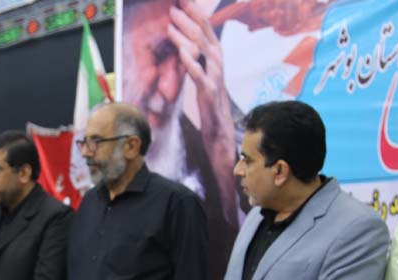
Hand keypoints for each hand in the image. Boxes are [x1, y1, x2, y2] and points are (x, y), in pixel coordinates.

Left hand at [167, 1, 238, 224]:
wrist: (225, 146)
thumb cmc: (214, 120)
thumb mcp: (205, 92)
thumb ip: (200, 73)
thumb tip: (191, 56)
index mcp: (216, 68)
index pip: (207, 38)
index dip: (198, 19)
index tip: (185, 3)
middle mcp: (218, 72)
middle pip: (207, 39)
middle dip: (192, 19)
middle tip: (178, 3)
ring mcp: (216, 84)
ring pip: (204, 54)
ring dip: (188, 35)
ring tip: (172, 20)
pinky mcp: (210, 99)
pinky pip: (201, 78)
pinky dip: (192, 64)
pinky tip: (181, 51)